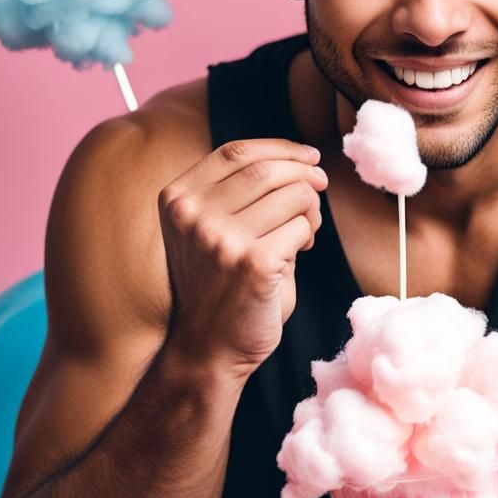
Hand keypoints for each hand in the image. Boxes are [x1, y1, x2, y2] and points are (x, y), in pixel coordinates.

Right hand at [157, 137, 326, 379]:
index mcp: (177, 198)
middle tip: (320, 189)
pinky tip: (301, 250)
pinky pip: (301, 227)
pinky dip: (309, 235)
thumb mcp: (210, 229)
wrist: (208, 350)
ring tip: (307, 229)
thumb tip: (302, 161)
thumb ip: (240, 194)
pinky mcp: (252, 262)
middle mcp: (193, 214)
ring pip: (292, 194)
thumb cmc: (219, 286)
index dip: (280, 148)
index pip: (236, 152)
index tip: (308, 156)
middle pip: (268, 169)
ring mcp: (220, 238)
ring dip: (311, 208)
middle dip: (305, 175)